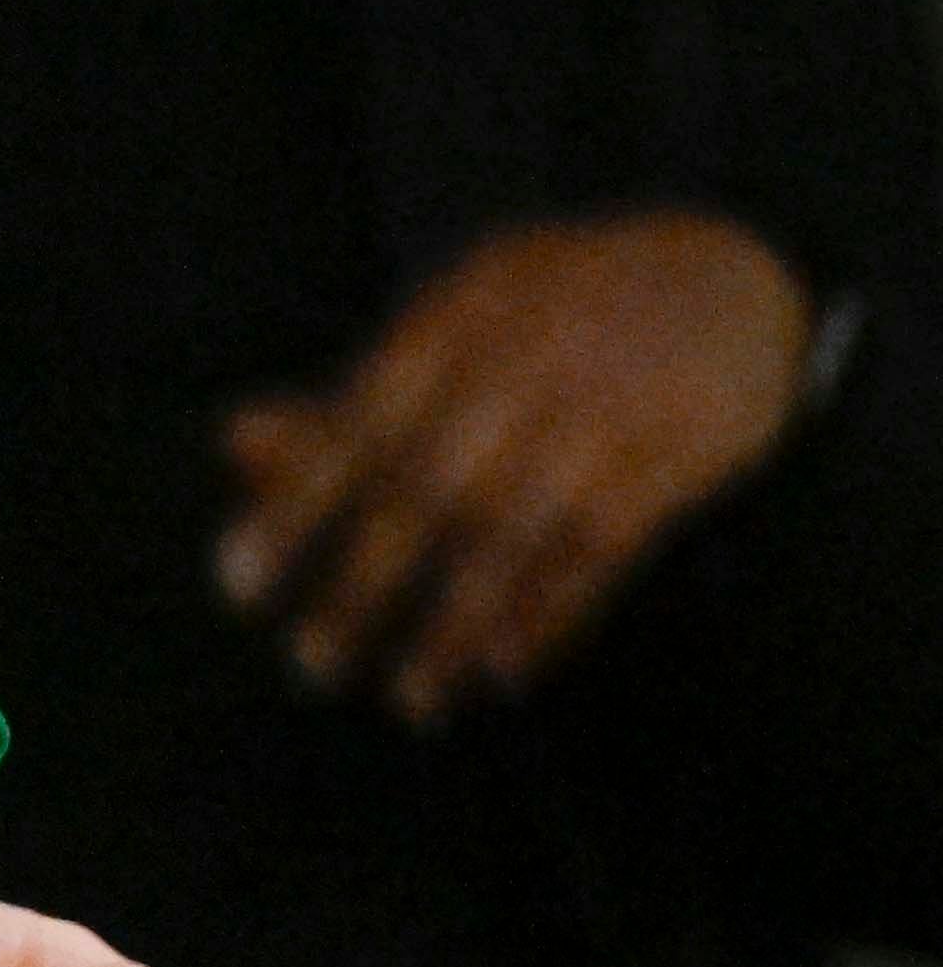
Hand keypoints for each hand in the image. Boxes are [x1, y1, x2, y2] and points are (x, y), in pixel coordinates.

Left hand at [215, 209, 810, 722]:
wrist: (731, 267)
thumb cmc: (554, 315)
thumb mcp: (456, 328)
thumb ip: (356, 396)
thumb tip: (235, 439)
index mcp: (453, 319)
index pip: (355, 425)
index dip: (293, 508)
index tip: (238, 586)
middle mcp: (523, 357)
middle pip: (428, 488)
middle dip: (364, 585)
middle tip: (313, 667)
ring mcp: (607, 403)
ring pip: (513, 531)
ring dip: (454, 624)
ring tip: (410, 698)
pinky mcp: (683, 446)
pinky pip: (604, 545)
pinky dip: (552, 611)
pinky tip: (505, 668)